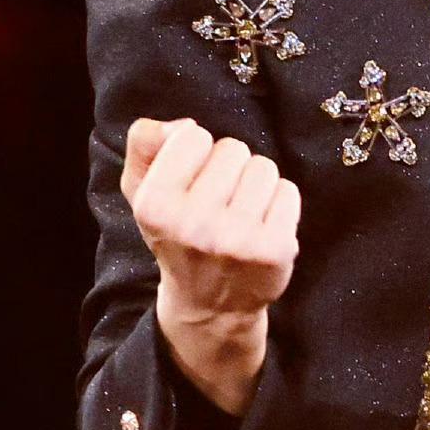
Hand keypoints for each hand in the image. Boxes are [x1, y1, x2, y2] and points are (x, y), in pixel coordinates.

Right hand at [121, 117, 300, 416]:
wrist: (210, 305)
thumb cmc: (177, 236)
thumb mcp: (142, 192)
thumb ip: (145, 145)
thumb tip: (183, 125)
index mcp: (155, 205)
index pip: (192, 136)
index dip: (195, 152)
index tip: (191, 181)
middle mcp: (194, 224)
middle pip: (233, 149)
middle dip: (229, 168)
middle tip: (219, 202)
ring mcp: (237, 239)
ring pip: (263, 167)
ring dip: (255, 183)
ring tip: (240, 213)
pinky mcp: (275, 249)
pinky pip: (288, 191)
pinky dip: (279, 202)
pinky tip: (261, 226)